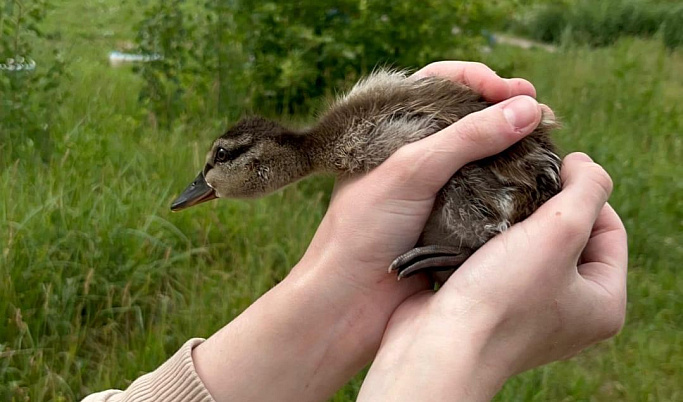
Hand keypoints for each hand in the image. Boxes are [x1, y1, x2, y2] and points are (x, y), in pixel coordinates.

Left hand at [300, 61, 542, 289]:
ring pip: (482, 157)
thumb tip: (527, 109)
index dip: (478, 80)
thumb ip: (467, 137)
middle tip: (543, 115)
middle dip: (505, 112)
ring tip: (546, 147)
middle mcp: (414, 154)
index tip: (513, 89)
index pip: (439, 84)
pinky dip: (511, 187)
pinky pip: (487, 194)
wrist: (349, 301)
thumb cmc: (363, 229)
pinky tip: (533, 185)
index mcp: (393, 130)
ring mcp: (434, 188)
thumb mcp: (411, 171)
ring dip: (514, 150)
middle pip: (469, 118)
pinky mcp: (450, 220)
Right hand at [358, 153, 627, 400]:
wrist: (438, 345)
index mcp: (602, 303)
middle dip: (546, 205)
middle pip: (571, 237)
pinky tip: (475, 223)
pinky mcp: (492, 306)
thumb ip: (587, 189)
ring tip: (496, 200)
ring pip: (531, 247)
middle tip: (521, 183)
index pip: (610, 229)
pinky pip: (501, 261)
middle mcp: (570, 312)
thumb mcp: (560, 231)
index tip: (553, 166)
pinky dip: (490, 240)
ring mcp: (529, 312)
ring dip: (514, 220)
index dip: (585, 191)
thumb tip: (586, 166)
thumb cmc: (501, 296)